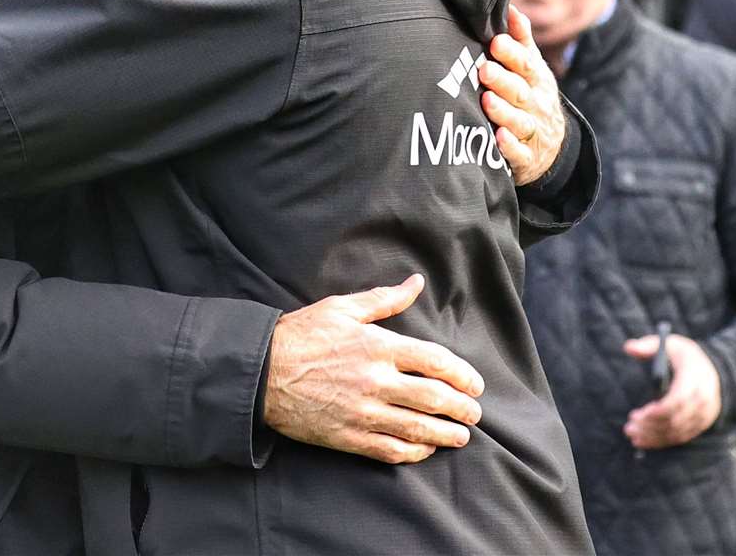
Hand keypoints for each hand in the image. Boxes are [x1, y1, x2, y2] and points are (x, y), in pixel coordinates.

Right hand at [263, 274, 484, 464]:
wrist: (260, 372)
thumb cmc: (301, 335)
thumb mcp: (342, 308)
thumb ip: (385, 299)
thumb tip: (416, 283)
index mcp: (378, 346)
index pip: (436, 362)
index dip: (463, 376)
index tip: (475, 385)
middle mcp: (376, 381)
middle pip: (435, 399)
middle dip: (463, 409)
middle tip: (474, 414)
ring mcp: (363, 412)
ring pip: (418, 429)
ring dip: (446, 435)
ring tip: (460, 437)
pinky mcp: (348, 437)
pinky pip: (391, 450)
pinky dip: (414, 452)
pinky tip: (424, 449)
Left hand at [479, 6, 564, 185]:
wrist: (550, 146)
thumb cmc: (531, 97)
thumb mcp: (532, 69)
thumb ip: (521, 41)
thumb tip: (510, 7)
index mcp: (537, 81)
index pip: (526, 65)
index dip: (511, 54)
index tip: (494, 42)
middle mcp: (537, 105)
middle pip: (520, 92)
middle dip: (503, 81)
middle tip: (483, 70)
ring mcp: (533, 132)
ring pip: (520, 121)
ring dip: (504, 112)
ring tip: (487, 101)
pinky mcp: (525, 158)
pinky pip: (518, 153)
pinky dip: (509, 147)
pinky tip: (499, 138)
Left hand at [622, 334, 721, 448]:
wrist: (713, 370)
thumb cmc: (684, 356)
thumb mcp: (669, 344)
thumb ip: (648, 345)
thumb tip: (628, 348)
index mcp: (695, 377)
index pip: (678, 399)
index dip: (658, 411)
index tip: (636, 414)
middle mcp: (703, 399)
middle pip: (676, 419)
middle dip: (650, 426)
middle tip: (629, 427)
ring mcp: (704, 414)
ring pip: (677, 431)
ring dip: (653, 436)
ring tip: (631, 433)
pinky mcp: (701, 424)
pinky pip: (681, 436)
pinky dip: (661, 441)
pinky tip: (643, 441)